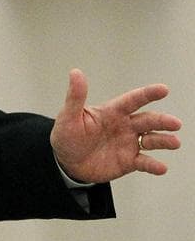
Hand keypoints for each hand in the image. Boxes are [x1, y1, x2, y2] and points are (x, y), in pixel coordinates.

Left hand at [51, 68, 181, 182]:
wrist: (66, 163)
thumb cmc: (67, 136)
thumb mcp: (69, 116)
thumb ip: (75, 96)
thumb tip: (75, 73)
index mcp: (112, 112)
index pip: (132, 100)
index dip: (147, 94)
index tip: (163, 89)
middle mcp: (125, 126)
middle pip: (148, 120)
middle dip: (162, 121)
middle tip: (175, 123)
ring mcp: (128, 143)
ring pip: (151, 140)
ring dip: (163, 141)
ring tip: (174, 142)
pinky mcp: (129, 161)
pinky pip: (144, 162)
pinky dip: (153, 165)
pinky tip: (161, 167)